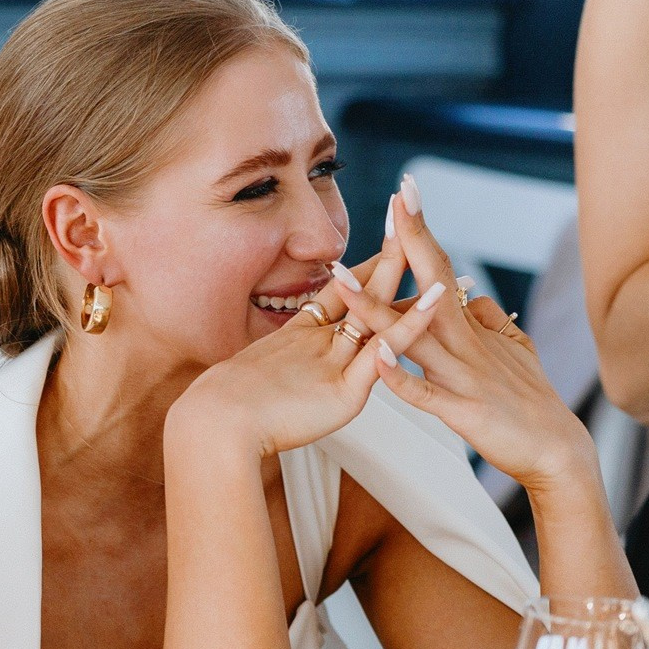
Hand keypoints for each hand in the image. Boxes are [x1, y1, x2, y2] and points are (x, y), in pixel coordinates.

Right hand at [167, 239, 440, 460]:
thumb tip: (258, 374)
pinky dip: (410, 325)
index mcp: (295, 345)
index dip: (358, 274)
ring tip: (423, 240)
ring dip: (401, 274)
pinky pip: (384, 350)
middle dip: (384, 256)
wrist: (213, 428)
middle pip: (358, 291)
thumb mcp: (249, 387)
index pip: (336, 300)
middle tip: (405, 220)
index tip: (379, 250)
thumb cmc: (223, 419)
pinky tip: (435, 302)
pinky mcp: (345, 389)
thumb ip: (267, 375)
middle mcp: (316, 345)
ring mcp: (332, 364)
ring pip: (375, 312)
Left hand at [336, 194, 599, 495]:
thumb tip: (470, 294)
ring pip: (414, 335)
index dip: (420, 231)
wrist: (558, 453)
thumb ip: (489, 319)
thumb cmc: (531, 401)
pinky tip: (378, 358)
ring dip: (376, 307)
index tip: (404, 189)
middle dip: (409, 240)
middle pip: (430, 283)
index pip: (440, 268)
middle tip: (394, 198)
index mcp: (469, 327)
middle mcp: (464, 343)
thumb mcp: (514, 349)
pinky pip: (425, 393)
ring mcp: (464, 376)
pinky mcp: (464, 412)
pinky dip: (402, 376)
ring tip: (342, 278)